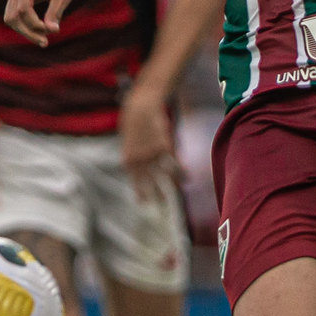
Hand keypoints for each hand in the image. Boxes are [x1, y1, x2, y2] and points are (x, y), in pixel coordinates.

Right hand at [4, 0, 83, 45]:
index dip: (35, 25)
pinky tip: (41, 32)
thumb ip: (56, 12)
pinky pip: (15, 15)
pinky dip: (26, 26)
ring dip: (25, 31)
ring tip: (44, 40)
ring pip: (11, 18)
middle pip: (12, 17)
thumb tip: (52, 30)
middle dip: (28, 32)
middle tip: (45, 42)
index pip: (23, 10)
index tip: (53, 31)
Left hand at [118, 88, 178, 203]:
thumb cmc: (135, 124)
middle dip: (155, 196)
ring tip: (177, 193)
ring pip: (164, 175)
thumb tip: (138, 169)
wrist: (141, 107)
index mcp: (129, 160)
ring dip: (171, 186)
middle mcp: (140, 160)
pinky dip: (181, 171)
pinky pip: (173, 163)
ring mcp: (152, 154)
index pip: (136, 183)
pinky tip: (187, 178)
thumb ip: (134, 157)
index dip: (140, 195)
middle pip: (149, 183)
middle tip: (161, 207)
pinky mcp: (164, 147)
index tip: (144, 205)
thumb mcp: (129, 142)